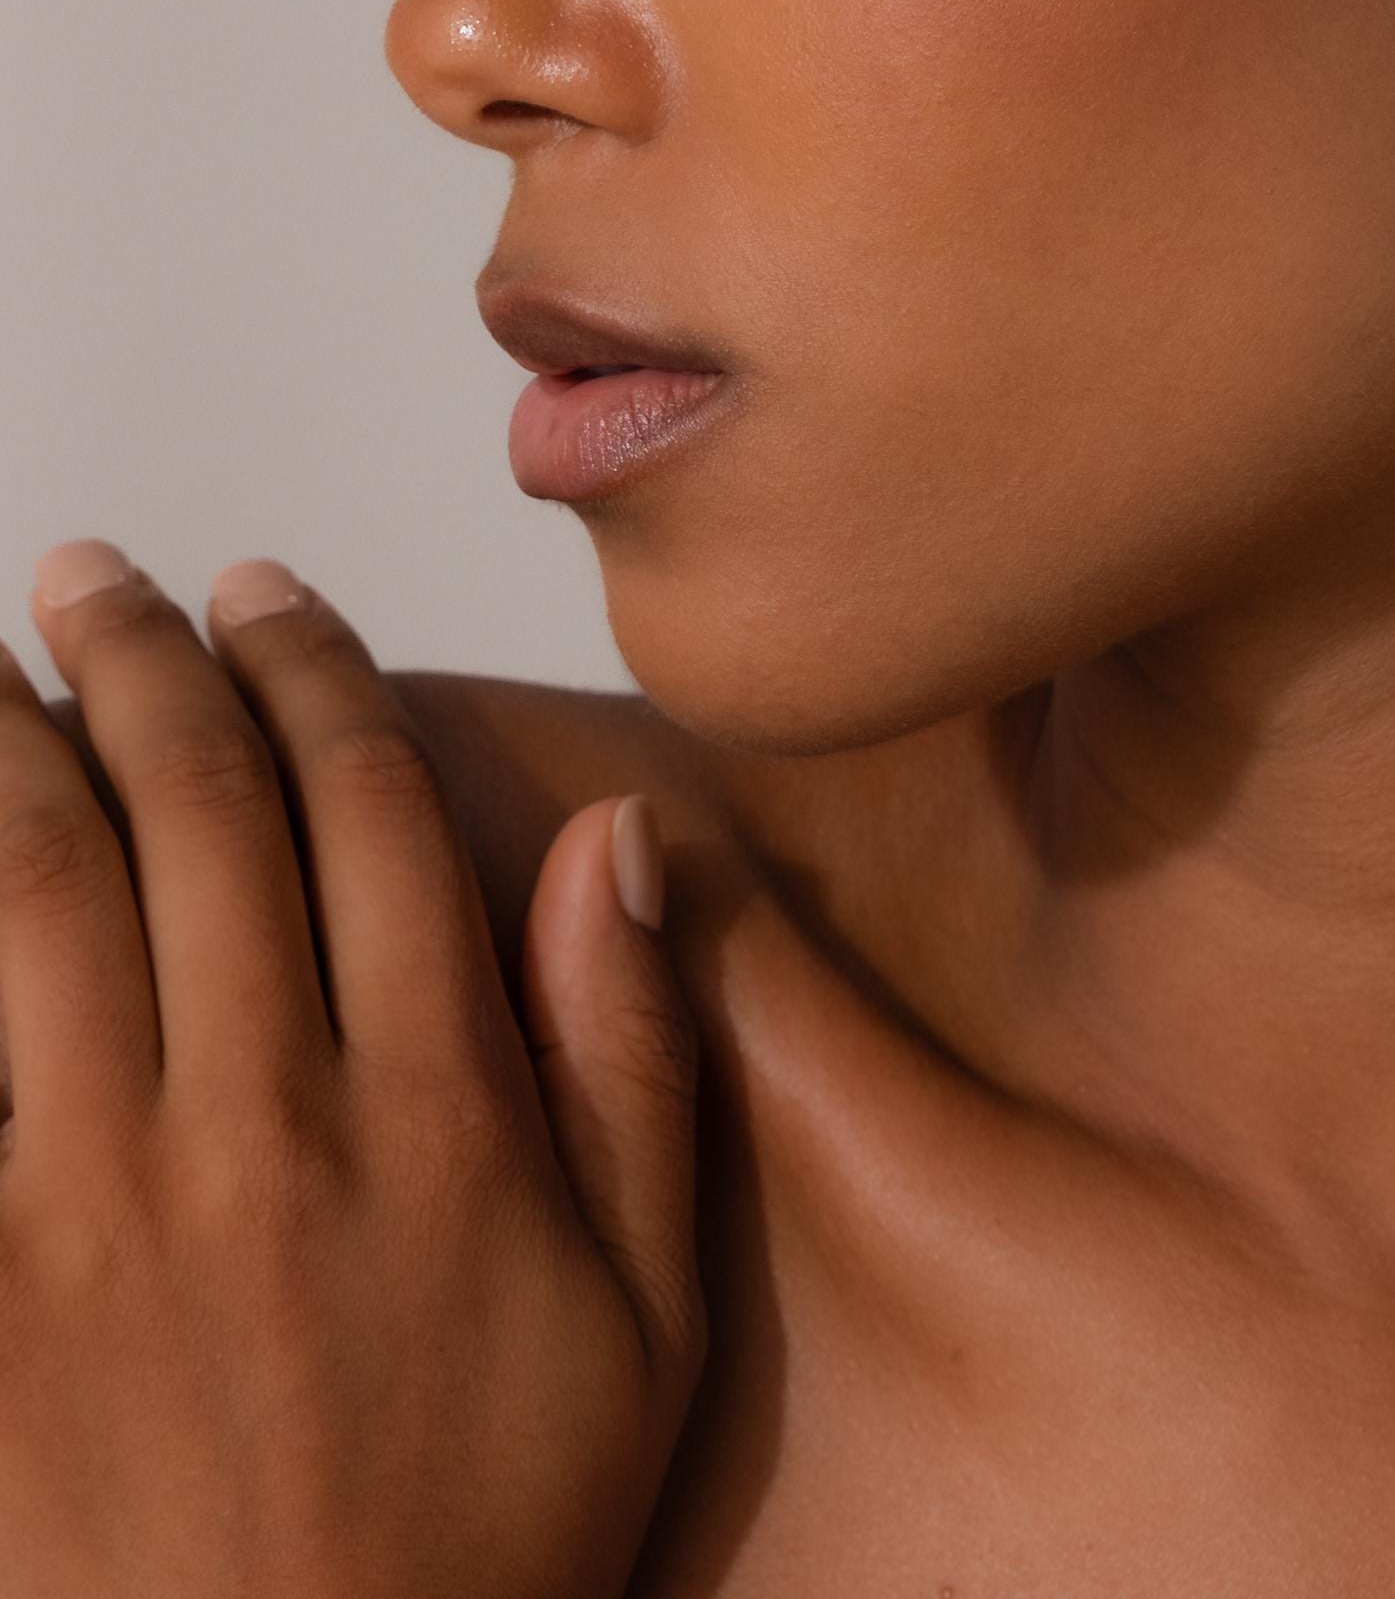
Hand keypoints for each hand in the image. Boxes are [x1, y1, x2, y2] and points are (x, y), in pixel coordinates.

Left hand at [0, 539, 702, 1598]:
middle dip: (141, 666)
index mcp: (437, 1113)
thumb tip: (622, 845)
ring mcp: (96, 1209)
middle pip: (193, 821)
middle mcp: (263, 1123)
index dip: (313, 677)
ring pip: (39, 905)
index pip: (365, 813)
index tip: (273, 594)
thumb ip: (631, 1060)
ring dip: (7, 754)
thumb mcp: (645, 1310)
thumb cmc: (481, 1528)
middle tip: (96, 576)